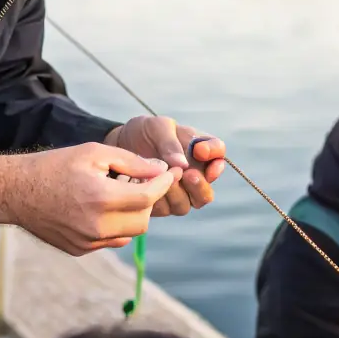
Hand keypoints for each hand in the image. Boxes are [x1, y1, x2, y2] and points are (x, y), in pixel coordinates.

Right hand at [0, 144, 175, 255]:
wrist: (17, 191)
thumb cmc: (55, 165)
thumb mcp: (94, 153)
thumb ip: (132, 162)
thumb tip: (161, 170)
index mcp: (100, 198)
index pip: (148, 197)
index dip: (164, 183)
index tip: (169, 173)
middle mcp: (96, 226)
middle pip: (143, 219)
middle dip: (148, 200)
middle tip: (141, 182)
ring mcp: (87, 242)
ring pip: (130, 233)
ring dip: (133, 214)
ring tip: (120, 193)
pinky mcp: (80, 249)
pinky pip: (111, 240)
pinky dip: (115, 225)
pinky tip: (101, 207)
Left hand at [106, 117, 225, 216]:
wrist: (120, 145)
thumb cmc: (145, 133)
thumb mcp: (157, 127)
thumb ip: (171, 143)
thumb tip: (182, 164)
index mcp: (201, 152)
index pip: (218, 154)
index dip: (214, 155)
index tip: (202, 151)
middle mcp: (195, 176)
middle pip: (207, 193)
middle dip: (199, 186)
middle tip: (188, 174)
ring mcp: (179, 194)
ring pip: (186, 205)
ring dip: (176, 193)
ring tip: (163, 178)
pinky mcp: (162, 205)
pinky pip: (164, 209)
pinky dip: (157, 198)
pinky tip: (146, 185)